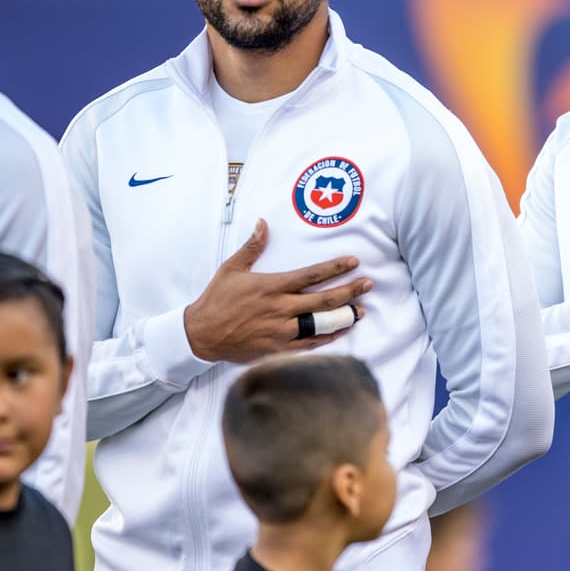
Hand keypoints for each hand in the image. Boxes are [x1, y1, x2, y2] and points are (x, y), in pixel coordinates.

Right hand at [184, 219, 372, 362]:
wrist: (201, 335)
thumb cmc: (216, 299)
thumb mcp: (231, 269)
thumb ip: (252, 247)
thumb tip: (263, 222)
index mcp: (271, 286)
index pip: (311, 275)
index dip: (335, 267)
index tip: (354, 262)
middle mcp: (280, 309)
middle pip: (324, 300)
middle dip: (350, 291)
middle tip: (368, 285)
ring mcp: (281, 330)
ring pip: (321, 323)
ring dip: (344, 317)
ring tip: (362, 311)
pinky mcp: (278, 348)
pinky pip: (310, 343)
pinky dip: (328, 337)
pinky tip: (341, 331)